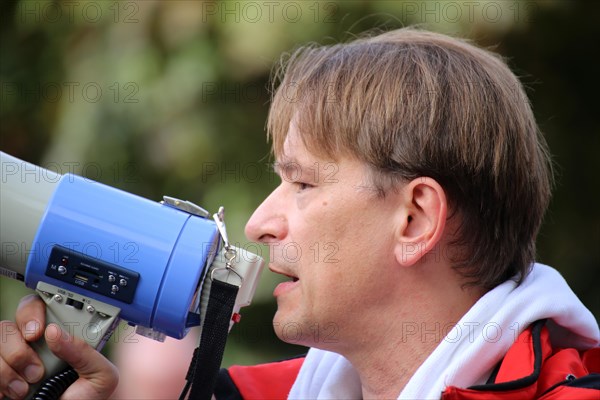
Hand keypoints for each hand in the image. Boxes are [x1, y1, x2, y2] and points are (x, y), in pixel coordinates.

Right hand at [0, 295, 118, 398]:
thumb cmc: (84, 399)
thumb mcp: (101, 376)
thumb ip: (86, 351)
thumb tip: (56, 332)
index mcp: (61, 336)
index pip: (41, 306)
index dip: (34, 312)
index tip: (38, 331)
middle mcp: (35, 343)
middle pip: (12, 321)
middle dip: (19, 344)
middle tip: (35, 367)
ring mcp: (14, 358)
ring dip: (10, 366)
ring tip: (28, 386)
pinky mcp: (1, 374)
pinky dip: (0, 380)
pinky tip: (15, 392)